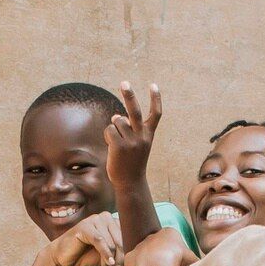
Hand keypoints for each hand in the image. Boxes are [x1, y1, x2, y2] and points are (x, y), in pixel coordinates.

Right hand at [47, 212, 125, 265]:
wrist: (62, 258)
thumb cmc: (86, 257)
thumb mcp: (108, 256)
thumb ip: (121, 254)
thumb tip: (139, 261)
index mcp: (115, 222)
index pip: (128, 240)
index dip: (128, 259)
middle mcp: (107, 218)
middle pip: (122, 242)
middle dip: (120, 264)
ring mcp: (95, 220)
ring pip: (112, 244)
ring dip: (111, 264)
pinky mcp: (85, 226)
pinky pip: (100, 241)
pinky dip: (105, 253)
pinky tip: (109, 264)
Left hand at [105, 81, 161, 196]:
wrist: (130, 183)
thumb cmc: (131, 162)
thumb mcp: (135, 144)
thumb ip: (128, 129)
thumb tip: (115, 117)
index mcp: (148, 134)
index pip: (155, 114)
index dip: (155, 99)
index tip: (153, 85)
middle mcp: (142, 136)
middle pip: (135, 111)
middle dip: (129, 95)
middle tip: (124, 82)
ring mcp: (131, 141)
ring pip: (117, 121)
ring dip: (114, 128)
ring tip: (117, 142)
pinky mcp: (119, 145)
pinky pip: (109, 129)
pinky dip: (108, 135)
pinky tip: (112, 147)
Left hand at [123, 226, 196, 265]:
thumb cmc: (179, 263)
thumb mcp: (193, 260)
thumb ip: (193, 261)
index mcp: (169, 233)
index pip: (171, 242)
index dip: (174, 255)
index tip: (175, 264)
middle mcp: (153, 235)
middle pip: (157, 246)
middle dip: (160, 257)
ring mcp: (140, 245)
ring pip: (145, 255)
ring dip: (149, 264)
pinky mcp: (130, 256)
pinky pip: (134, 263)